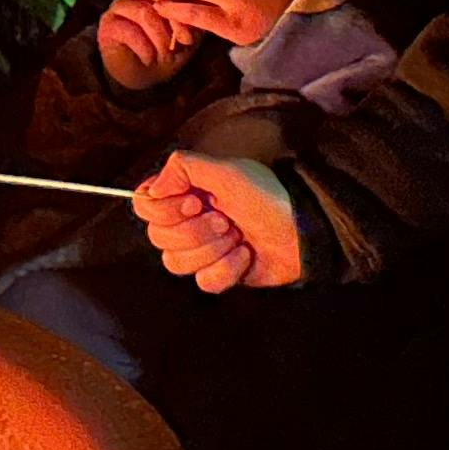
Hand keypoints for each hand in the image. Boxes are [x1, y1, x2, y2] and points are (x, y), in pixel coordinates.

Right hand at [95, 0, 196, 91]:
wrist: (143, 76)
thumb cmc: (169, 51)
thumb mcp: (188, 34)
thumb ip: (194, 18)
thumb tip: (200, 8)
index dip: (186, 9)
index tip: (191, 37)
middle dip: (175, 23)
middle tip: (183, 44)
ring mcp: (120, 5)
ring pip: (145, 13)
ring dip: (160, 39)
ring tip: (166, 57)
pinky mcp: (107, 23)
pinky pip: (129, 30)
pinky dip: (144, 48)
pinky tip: (149, 60)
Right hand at [135, 151, 305, 292]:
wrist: (302, 230)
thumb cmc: (267, 196)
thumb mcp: (227, 171)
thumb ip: (183, 167)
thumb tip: (153, 188)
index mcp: (185, 193)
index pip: (145, 205)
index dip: (164, 209)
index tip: (194, 202)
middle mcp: (187, 222)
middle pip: (158, 237)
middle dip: (195, 231)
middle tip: (225, 220)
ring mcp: (202, 250)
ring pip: (176, 263)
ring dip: (211, 249)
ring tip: (237, 237)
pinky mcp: (217, 274)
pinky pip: (203, 281)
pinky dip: (226, 269)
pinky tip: (245, 256)